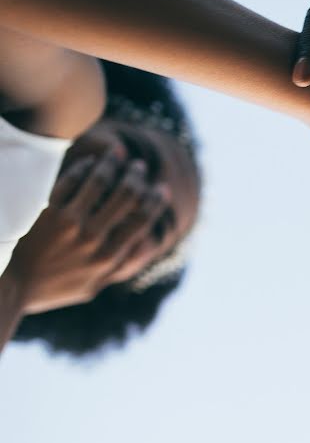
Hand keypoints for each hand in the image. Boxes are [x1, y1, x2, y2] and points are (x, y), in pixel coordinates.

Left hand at [4, 151, 167, 314]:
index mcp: (108, 256)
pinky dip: (84, 167)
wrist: (12, 285)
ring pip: (100, 181)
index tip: (161, 188)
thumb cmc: (53, 287)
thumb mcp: (92, 286)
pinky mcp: (46, 210)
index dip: (156, 200)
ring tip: (117, 155)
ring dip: (113, 163)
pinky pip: (70, 180)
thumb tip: (146, 247)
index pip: (142, 220)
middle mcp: (92, 237)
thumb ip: (119, 266)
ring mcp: (68, 222)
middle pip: (127, 195)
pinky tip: (89, 163)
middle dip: (137, 176)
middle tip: (138, 166)